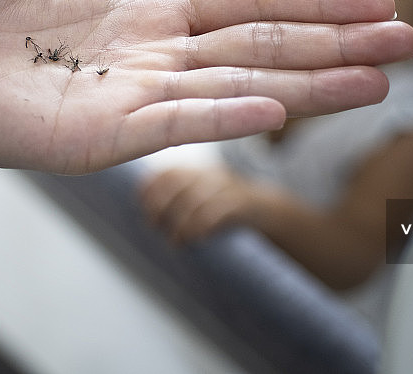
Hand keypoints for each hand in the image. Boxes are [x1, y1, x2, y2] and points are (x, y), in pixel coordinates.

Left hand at [140, 166, 279, 243]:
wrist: (267, 211)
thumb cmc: (225, 209)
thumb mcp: (200, 197)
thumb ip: (176, 200)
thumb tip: (149, 215)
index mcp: (198, 172)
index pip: (166, 173)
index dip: (151, 190)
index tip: (145, 209)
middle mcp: (211, 175)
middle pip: (178, 186)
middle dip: (161, 207)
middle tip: (155, 226)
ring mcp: (228, 188)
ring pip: (196, 201)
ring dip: (180, 224)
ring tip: (176, 240)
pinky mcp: (243, 205)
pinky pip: (217, 212)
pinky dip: (202, 227)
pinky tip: (196, 239)